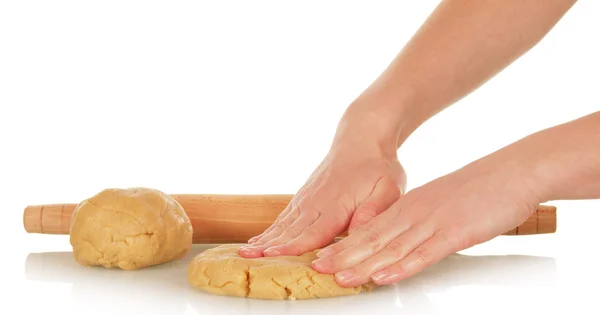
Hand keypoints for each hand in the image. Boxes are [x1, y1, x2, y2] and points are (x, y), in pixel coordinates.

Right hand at [237, 145, 405, 257]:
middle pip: (290, 230)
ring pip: (283, 224)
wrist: (362, 139)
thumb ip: (372, 213)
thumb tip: (357, 236)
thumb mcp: (388, 189)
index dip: (292, 247)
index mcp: (336, 206)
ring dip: (264, 239)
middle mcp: (316, 203)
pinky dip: (270, 229)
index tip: (272, 256)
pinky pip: (284, 217)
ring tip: (244, 252)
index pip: (312, 231)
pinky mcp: (304, 197)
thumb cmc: (378, 166)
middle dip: (268, 246)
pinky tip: (258, 240)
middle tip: (246, 259)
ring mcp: (308, 199)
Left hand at [311, 153, 541, 286]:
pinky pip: (424, 253)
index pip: (368, 230)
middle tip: (316, 269)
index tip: (320, 258)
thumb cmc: (477, 191)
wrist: (510, 173)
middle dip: (342, 257)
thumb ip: (417, 222)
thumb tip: (399, 241)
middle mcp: (414, 214)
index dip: (343, 246)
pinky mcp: (454, 232)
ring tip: (340, 277)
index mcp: (408, 207)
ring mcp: (433, 223)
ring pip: (391, 248)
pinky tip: (385, 276)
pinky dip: (402, 266)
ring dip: (364, 265)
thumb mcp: (437, 205)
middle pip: (372, 240)